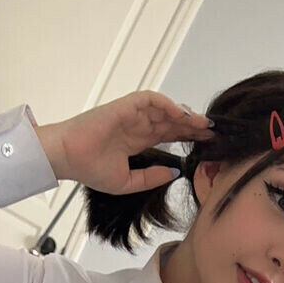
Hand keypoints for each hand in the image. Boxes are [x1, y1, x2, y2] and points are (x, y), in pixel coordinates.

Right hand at [32, 91, 214, 194]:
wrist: (68, 158)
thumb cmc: (91, 169)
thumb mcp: (128, 182)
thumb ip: (152, 177)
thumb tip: (176, 172)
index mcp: (138, 141)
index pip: (171, 135)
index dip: (190, 137)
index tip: (209, 144)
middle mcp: (138, 125)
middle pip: (173, 122)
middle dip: (195, 127)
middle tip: (215, 134)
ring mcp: (133, 114)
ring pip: (167, 110)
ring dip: (186, 116)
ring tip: (204, 125)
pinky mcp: (125, 106)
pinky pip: (151, 100)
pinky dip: (168, 105)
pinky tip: (182, 116)